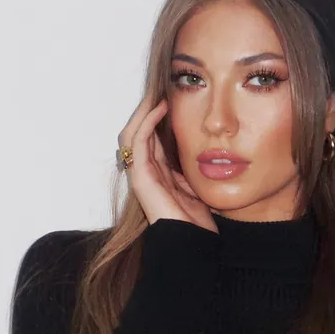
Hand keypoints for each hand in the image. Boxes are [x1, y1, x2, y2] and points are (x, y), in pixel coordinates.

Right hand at [118, 96, 218, 233]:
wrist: (194, 243)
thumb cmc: (198, 220)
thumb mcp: (196, 185)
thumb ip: (190, 169)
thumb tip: (202, 150)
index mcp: (159, 174)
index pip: (152, 140)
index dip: (158, 119)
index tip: (171, 99)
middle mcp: (147, 172)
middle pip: (139, 134)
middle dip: (147, 111)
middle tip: (160, 90)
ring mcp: (141, 175)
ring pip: (133, 134)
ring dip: (144, 112)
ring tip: (157, 94)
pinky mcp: (141, 177)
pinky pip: (138, 142)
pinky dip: (147, 122)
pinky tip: (160, 108)